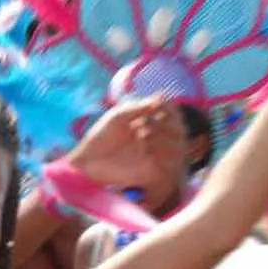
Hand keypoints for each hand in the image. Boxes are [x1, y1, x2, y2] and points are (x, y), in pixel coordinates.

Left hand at [65, 98, 186, 188]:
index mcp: (148, 124)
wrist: (88, 164)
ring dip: (164, 135)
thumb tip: (162, 96)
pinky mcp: (153, 172)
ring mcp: (155, 156)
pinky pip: (170, 163)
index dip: (169, 107)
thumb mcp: (118, 117)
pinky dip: (161, 150)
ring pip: (178, 145)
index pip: (170, 114)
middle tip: (148, 120)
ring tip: (142, 132)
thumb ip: (139, 107)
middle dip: (168, 121)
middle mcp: (155, 140)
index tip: (159, 102)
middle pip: (179, 129)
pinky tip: (145, 146)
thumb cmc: (100, 137)